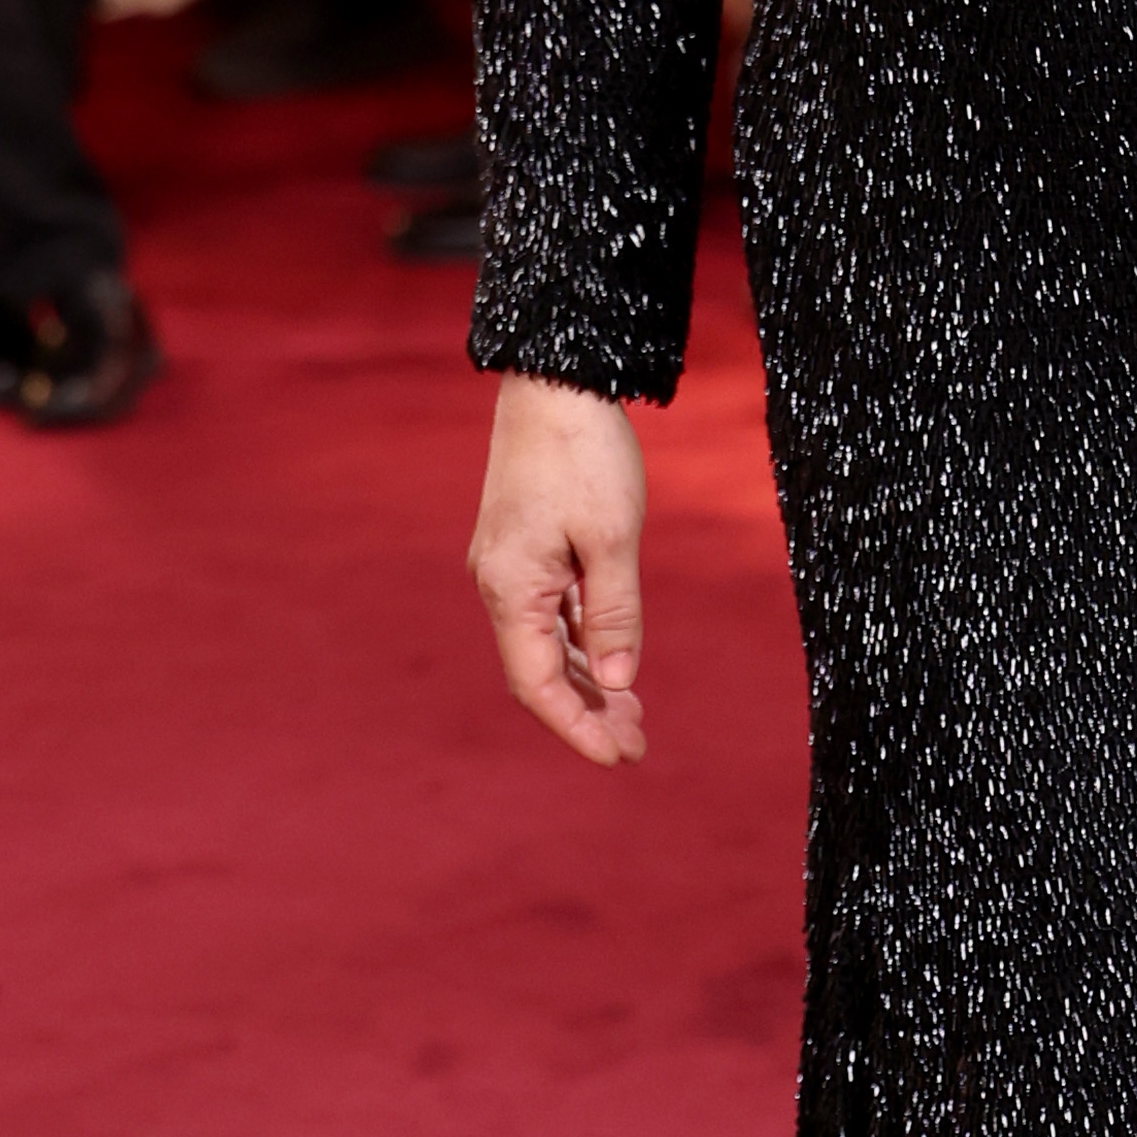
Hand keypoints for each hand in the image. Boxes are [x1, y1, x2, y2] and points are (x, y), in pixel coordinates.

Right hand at [470, 375, 649, 765]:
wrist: (555, 378)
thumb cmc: (583, 454)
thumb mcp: (613, 539)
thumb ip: (615, 614)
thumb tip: (621, 680)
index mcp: (511, 589)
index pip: (538, 685)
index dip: (576, 728)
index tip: (619, 757)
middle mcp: (499, 584)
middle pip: (540, 673)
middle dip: (587, 713)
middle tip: (637, 745)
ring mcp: (509, 566)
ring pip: (546, 645)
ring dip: (588, 681)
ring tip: (633, 715)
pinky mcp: (525, 548)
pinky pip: (551, 614)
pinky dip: (583, 643)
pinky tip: (614, 661)